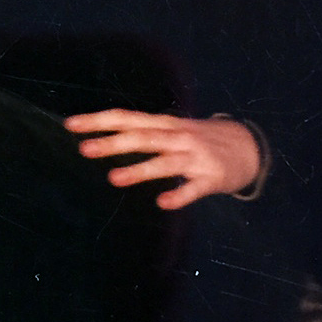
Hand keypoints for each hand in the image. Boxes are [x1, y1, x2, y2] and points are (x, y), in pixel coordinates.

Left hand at [64, 111, 261, 209]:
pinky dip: (178, 195)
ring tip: (113, 178)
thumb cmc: (200, 140)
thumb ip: (143, 133)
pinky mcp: (211, 178)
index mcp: (165, 124)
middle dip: (112, 143)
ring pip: (164, 163)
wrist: (250, 147)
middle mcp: (178, 136)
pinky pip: (193, 189)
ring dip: (139, 170)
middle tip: (84, 149)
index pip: (126, 118)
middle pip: (142, 137)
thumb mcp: (172, 129)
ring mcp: (195, 157)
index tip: (70, 125)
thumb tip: (104, 136)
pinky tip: (162, 203)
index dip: (98, 121)